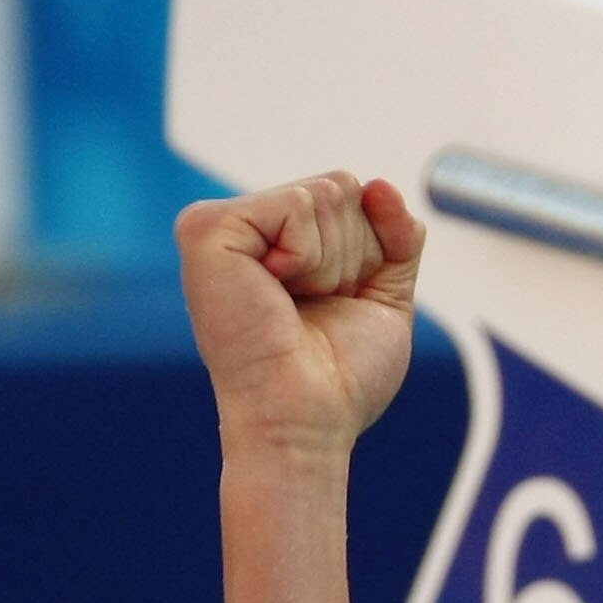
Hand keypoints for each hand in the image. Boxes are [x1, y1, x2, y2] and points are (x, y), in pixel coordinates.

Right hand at [176, 172, 425, 464]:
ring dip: (333, 261)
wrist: (308, 419)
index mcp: (280, 239)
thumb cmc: (340, 376)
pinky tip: (276, 289)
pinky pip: (297, 203)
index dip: (372, 252)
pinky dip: (307, 253)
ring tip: (295, 304)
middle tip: (316, 307)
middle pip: (342, 187)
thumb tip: (380, 183)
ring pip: (326, 192)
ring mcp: (222, 224)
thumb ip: (395, 235)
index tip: (339, 302)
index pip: (355, 195)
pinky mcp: (207, 228)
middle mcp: (248, 227)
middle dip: (354, 255)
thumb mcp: (386, 295)